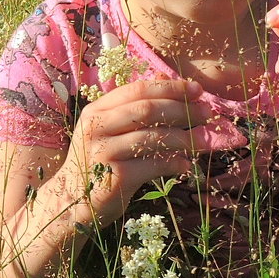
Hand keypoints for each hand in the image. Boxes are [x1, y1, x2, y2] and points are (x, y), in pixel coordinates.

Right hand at [63, 78, 213, 226]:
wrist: (71, 200)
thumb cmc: (96, 161)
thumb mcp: (108, 129)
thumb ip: (133, 106)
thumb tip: (164, 77)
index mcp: (97, 110)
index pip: (137, 90)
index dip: (170, 87)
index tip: (196, 89)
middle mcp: (97, 127)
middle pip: (147, 110)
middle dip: (182, 109)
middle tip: (207, 113)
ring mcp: (104, 151)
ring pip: (152, 137)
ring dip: (184, 138)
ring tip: (203, 142)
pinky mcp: (115, 176)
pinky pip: (153, 165)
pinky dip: (173, 164)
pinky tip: (185, 166)